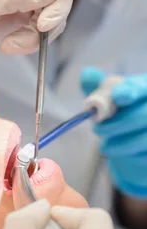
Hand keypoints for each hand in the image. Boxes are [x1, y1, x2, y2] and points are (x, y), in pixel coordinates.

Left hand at [0, 0, 73, 64]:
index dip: (59, 1)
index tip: (44, 23)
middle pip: (58, 0)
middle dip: (49, 23)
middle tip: (34, 35)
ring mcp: (22, 2)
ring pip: (49, 20)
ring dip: (35, 37)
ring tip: (9, 45)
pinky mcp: (17, 21)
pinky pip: (36, 33)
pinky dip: (26, 43)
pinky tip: (7, 46)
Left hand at [80, 67, 146, 196]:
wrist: (133, 137)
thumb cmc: (120, 110)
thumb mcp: (108, 96)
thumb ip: (96, 85)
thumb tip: (87, 73)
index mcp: (145, 87)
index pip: (140, 86)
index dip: (129, 90)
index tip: (117, 96)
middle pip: (142, 116)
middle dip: (116, 125)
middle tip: (97, 129)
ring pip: (143, 139)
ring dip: (118, 143)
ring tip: (104, 144)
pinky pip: (142, 155)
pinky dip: (126, 154)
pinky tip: (116, 150)